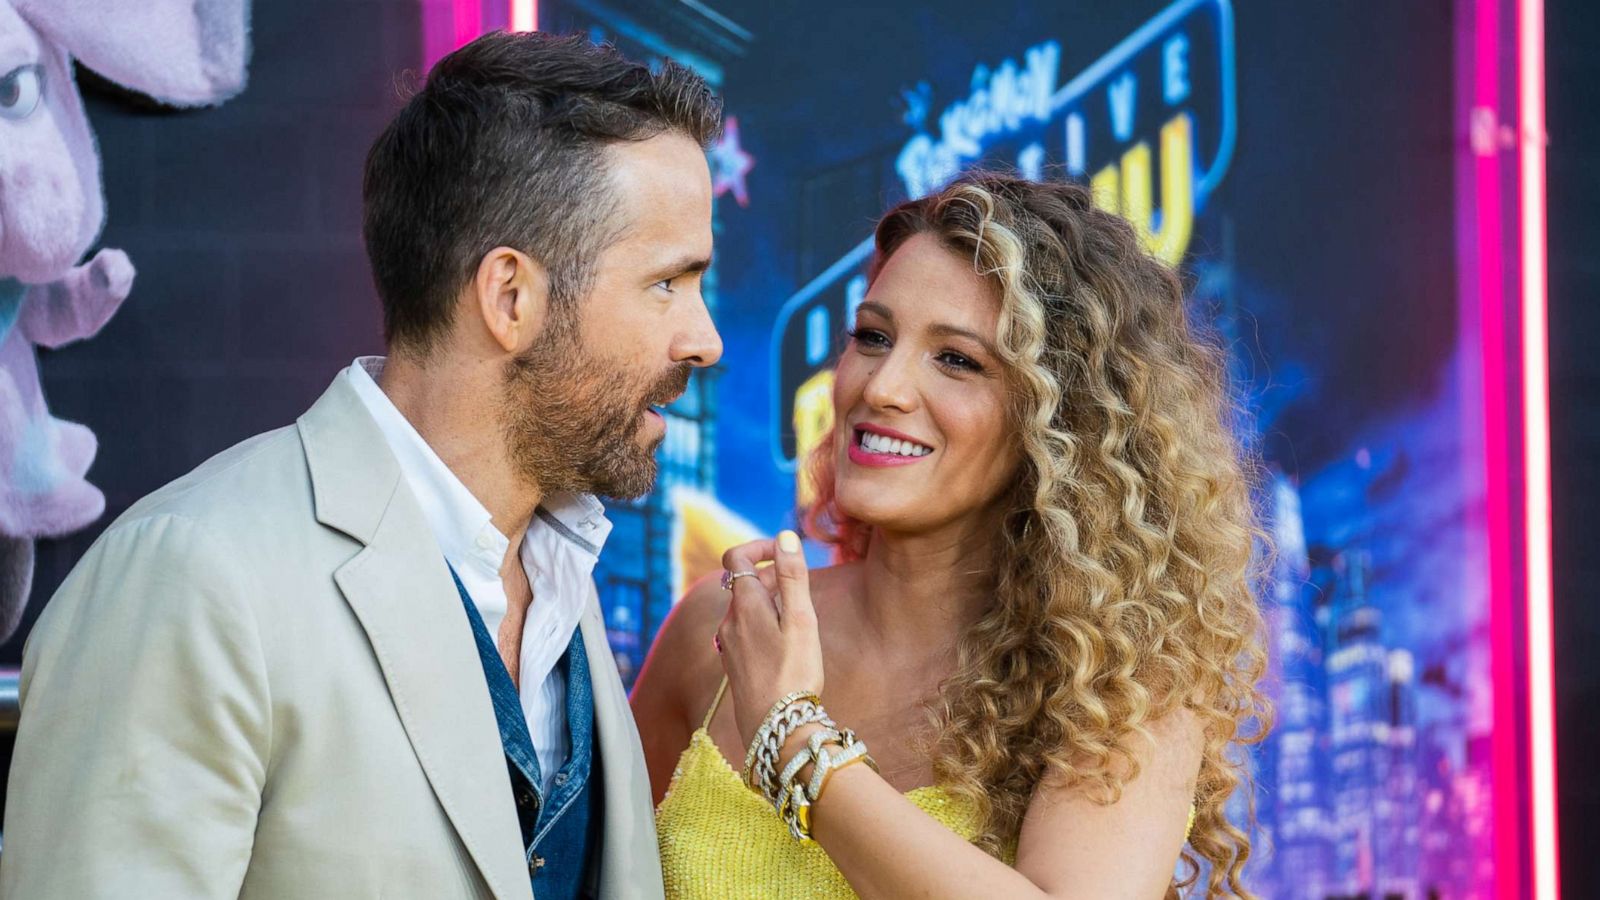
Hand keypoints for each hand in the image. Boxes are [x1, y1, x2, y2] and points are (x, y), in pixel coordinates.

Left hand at [715, 530, 824, 750]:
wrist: (775, 728)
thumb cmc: (793, 674)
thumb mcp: (801, 621)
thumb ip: (792, 577)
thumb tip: (784, 537)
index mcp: (744, 605)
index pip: (735, 557)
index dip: (759, 547)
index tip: (785, 552)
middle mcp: (729, 622)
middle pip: (743, 582)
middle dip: (772, 576)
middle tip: (802, 588)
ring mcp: (729, 644)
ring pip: (745, 607)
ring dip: (769, 601)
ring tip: (798, 618)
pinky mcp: (734, 663)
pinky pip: (745, 629)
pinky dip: (763, 622)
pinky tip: (785, 643)